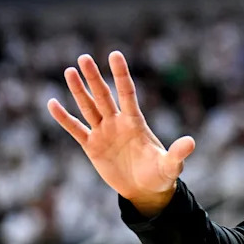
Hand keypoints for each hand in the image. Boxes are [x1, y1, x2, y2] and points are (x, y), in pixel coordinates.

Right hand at [47, 51, 195, 216]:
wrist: (145, 189)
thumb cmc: (160, 174)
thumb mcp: (170, 165)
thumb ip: (177, 153)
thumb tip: (191, 142)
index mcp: (136, 122)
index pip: (126, 92)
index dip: (121, 74)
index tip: (114, 54)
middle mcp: (118, 122)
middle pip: (103, 95)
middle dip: (94, 77)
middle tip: (84, 57)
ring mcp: (104, 132)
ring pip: (88, 107)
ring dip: (78, 90)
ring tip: (69, 71)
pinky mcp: (92, 146)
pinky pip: (75, 129)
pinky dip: (64, 118)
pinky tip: (52, 103)